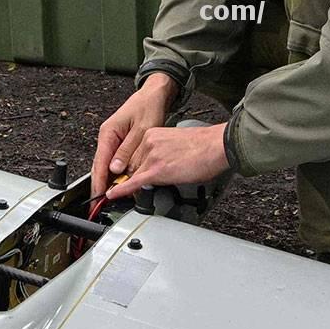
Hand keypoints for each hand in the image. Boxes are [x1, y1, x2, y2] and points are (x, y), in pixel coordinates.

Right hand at [89, 73, 178, 200]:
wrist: (155, 94)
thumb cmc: (148, 106)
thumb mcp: (142, 129)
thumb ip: (128, 150)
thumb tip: (116, 169)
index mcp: (108, 132)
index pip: (99, 162)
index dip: (99, 181)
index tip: (99, 195)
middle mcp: (107, 137)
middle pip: (100, 166)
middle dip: (103, 184)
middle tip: (104, 201)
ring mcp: (113, 140)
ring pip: (108, 165)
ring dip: (111, 180)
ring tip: (115, 195)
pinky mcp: (121, 142)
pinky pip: (117, 161)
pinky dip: (119, 172)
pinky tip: (123, 182)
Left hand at [99, 120, 229, 206]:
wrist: (216, 146)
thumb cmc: (204, 146)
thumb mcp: (176, 143)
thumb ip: (162, 152)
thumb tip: (161, 165)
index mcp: (153, 134)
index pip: (134, 154)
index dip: (133, 168)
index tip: (130, 174)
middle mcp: (148, 143)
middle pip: (131, 165)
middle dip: (133, 177)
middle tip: (139, 186)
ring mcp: (151, 156)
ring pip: (133, 175)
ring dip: (134, 184)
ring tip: (144, 191)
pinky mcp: (155, 170)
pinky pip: (133, 182)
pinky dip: (121, 190)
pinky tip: (113, 194)